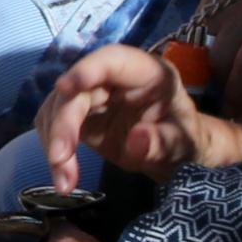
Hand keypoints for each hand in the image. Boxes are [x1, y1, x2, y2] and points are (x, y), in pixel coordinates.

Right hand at [34, 44, 204, 191]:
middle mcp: (115, 78)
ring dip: (55, 142)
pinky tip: (64, 176)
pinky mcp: (81, 115)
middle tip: (60, 159)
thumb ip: (164, 142)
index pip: (112, 60)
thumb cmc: (187, 141)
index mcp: (147, 72)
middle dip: (63, 124)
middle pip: (77, 90)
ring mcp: (95, 94)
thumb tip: (136, 140)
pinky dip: (54, 149)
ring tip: (65, 181)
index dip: (87, 70)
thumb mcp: (184, 144)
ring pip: (59, 107)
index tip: (65, 88)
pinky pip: (56, 125)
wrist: (178, 154)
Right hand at [204, 0, 241, 119]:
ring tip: (222, 79)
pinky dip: (202, 53)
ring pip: (201, 51)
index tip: (231, 114)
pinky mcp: (205, 2)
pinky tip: (221, 51)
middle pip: (219, 60)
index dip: (236, 95)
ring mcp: (223, 3)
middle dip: (219, 87)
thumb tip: (241, 116)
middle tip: (225, 101)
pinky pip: (195, 38)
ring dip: (208, 72)